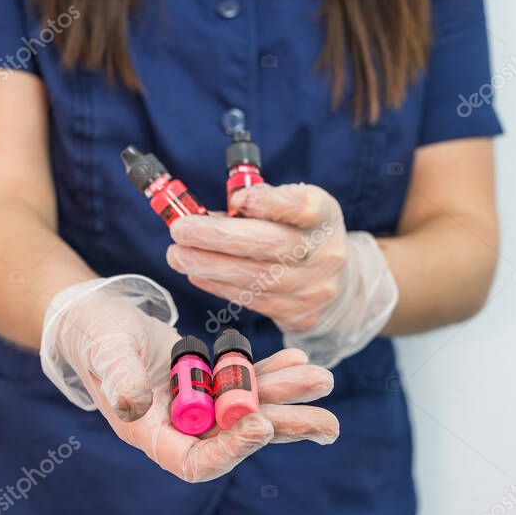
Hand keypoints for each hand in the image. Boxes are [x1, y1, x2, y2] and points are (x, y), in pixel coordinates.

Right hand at [41, 276, 338, 482]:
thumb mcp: (105, 353)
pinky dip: (272, 372)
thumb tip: (133, 406)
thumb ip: (119, 378)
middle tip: (329, 423)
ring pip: (250, 410)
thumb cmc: (95, 337)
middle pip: (238, 439)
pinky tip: (298, 360)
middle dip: (282, 427)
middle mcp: (180, 428)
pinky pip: (246, 383)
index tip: (261, 424)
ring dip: (287, 398)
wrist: (98, 321)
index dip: (232, 450)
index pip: (196, 461)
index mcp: (151, 433)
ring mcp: (197, 407)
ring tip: (323, 380)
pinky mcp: (208, 384)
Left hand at [166, 183, 397, 367]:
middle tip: (180, 231)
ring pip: (256, 278)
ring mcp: (313, 287)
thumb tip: (209, 214)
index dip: (269, 203)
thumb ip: (257, 204)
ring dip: (210, 266)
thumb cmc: (299, 234)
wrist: (337, 281)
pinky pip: (252, 300)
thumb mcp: (291, 208)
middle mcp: (324, 252)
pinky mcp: (298, 314)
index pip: (301, 206)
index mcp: (323, 215)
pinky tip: (197, 273)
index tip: (236, 200)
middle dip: (219, 237)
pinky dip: (219, 286)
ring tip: (178, 256)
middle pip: (271, 245)